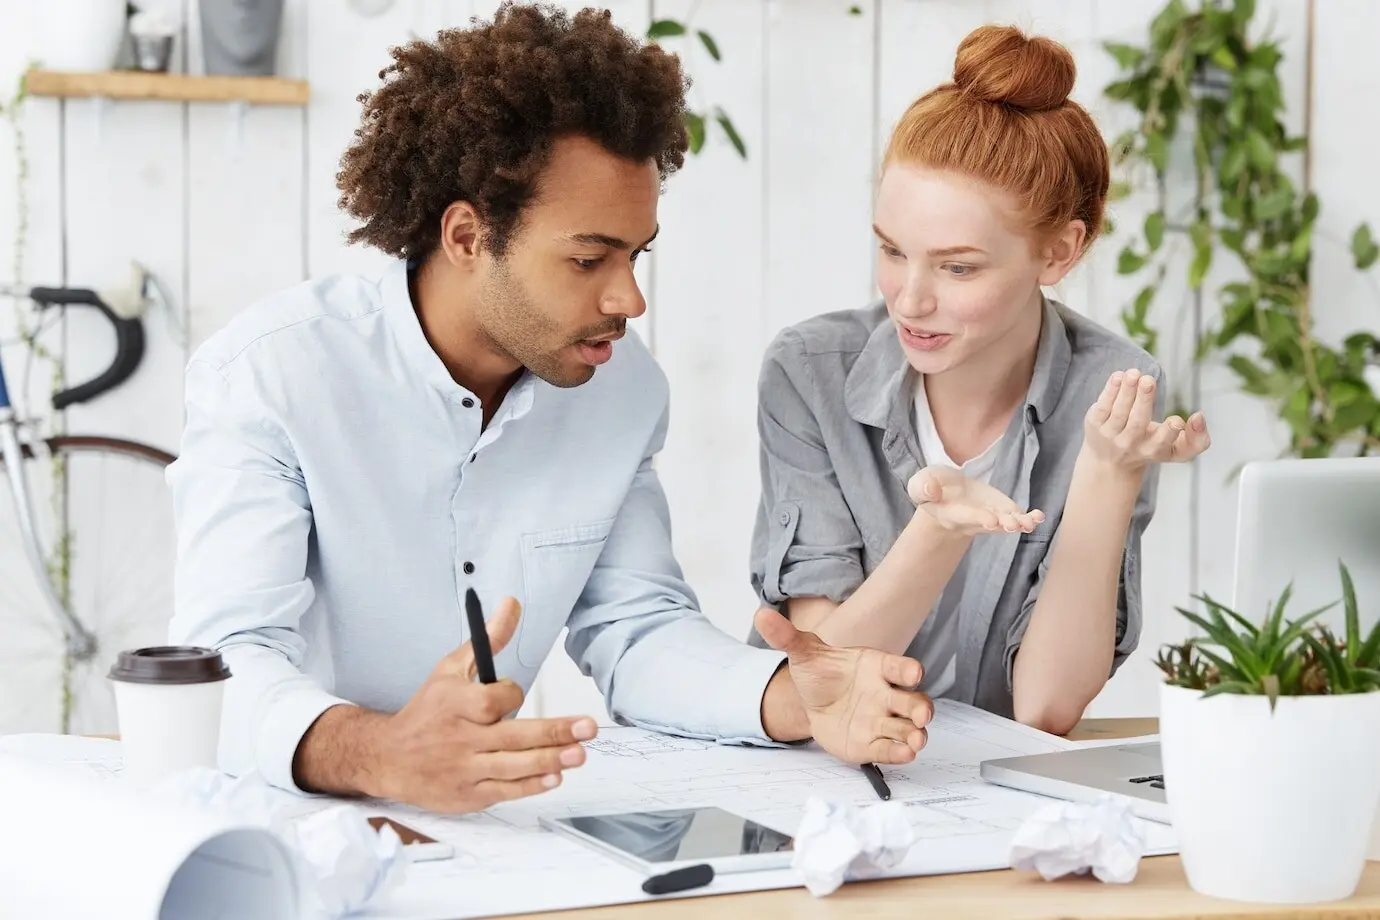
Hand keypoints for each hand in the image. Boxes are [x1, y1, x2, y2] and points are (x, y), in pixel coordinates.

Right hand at [375, 597, 598, 813]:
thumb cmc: (427, 711)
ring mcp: (465, 769)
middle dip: (554, 731)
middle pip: (514, 735)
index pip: (497, 700)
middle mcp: (461, 738)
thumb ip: (488, 640)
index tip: (510, 693)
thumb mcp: (451, 669)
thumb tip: (512, 604)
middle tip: (588, 728)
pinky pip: (505, 790)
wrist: (388, 757)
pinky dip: (530, 786)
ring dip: (550, 760)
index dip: (511, 694)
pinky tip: (554, 777)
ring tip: (580, 753)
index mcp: (456, 704)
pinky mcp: (469, 794)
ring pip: (514, 766)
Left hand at [755, 608, 933, 764]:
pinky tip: (904, 754)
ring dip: (915, 735)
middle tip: (922, 715)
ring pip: (907, 728)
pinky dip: (898, 753)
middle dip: (921, 708)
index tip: (913, 673)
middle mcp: (885, 694)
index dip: (908, 670)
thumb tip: (761, 615)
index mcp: (876, 667)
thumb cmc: (819, 673)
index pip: (899, 666)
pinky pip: (890, 749)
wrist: (810, 702)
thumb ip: (786, 635)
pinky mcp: (872, 744)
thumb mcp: (802, 652)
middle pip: (912, 701)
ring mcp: (880, 720)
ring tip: (916, 741)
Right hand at [907, 465, 1044, 534]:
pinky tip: (1039, 516)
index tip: (990, 520)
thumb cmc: (932, 488)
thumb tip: (931, 490)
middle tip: (1012, 525)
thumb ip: (923, 487)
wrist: (946, 493)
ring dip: (1019, 524)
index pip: (967, 517)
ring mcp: (991, 516)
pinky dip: (1029, 518)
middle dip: (1001, 524)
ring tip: (1031, 522)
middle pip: (990, 525)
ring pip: (1007, 524)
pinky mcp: (1003, 510)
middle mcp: (975, 520)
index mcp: (953, 513)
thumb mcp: (920, 484)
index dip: (979, 518)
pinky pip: (1018, 517)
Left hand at [1083, 368, 1210, 470]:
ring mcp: (1110, 436)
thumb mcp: (1176, 450)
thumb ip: (1197, 439)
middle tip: (1148, 381)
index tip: (1177, 421)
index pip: (1162, 443)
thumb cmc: (1152, 446)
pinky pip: (1103, 407)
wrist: (1110, 461)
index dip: (1170, 432)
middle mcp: (1130, 446)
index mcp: (1154, 450)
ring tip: (1135, 373)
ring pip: (1118, 413)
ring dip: (1126, 391)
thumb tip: (1199, 417)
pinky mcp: (1094, 426)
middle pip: (1137, 424)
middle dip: (1143, 401)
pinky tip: (1119, 376)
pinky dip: (1110, 391)